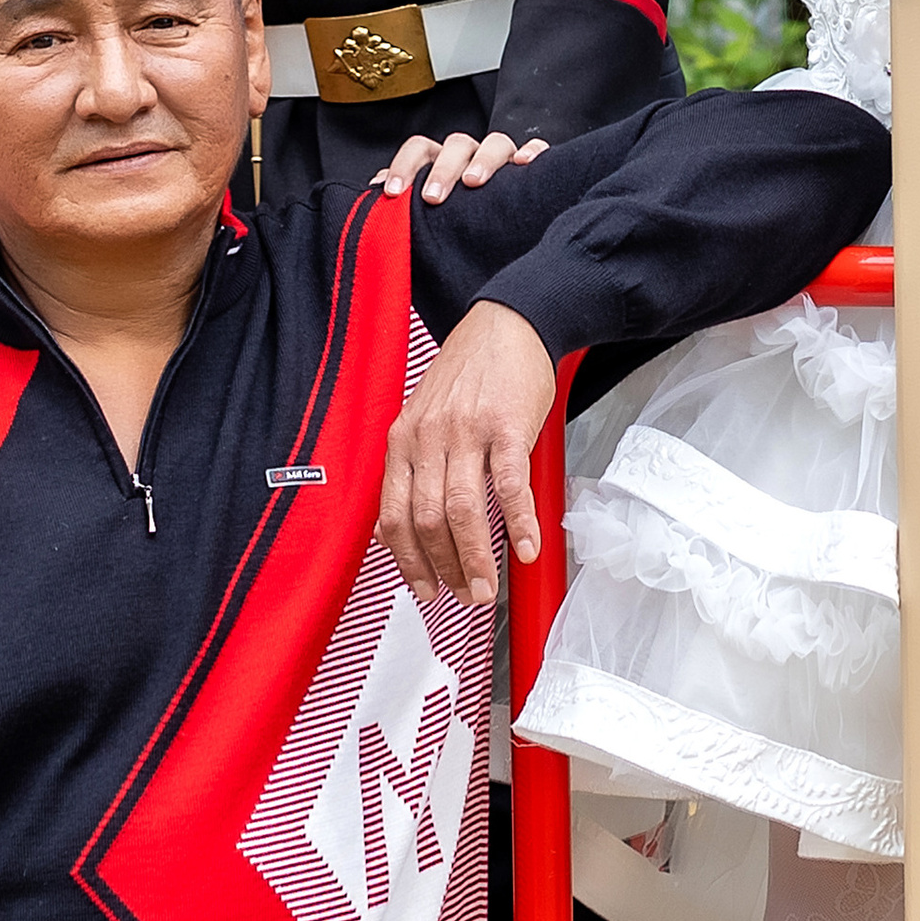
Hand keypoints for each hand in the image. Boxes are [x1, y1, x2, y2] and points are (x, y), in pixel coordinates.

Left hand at [372, 127, 549, 204]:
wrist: (488, 240)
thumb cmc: (450, 221)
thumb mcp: (421, 215)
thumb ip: (400, 203)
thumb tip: (369, 198)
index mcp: (439, 162)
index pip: (418, 150)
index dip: (404, 167)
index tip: (393, 194)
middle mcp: (469, 156)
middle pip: (456, 144)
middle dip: (443, 170)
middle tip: (432, 197)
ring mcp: (499, 160)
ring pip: (495, 143)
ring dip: (483, 160)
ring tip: (474, 182)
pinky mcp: (528, 169)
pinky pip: (536, 150)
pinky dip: (532, 151)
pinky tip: (525, 164)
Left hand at [376, 301, 556, 608]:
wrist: (509, 324)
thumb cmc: (470, 374)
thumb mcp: (425, 417)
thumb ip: (416, 466)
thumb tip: (408, 526)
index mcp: (402, 440)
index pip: (393, 516)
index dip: (407, 562)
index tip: (423, 589)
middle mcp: (428, 437)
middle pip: (427, 520)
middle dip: (444, 569)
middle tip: (464, 596)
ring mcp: (466, 431)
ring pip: (462, 510)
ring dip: (476, 558)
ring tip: (487, 587)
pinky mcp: (506, 425)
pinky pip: (509, 485)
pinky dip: (517, 523)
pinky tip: (526, 548)